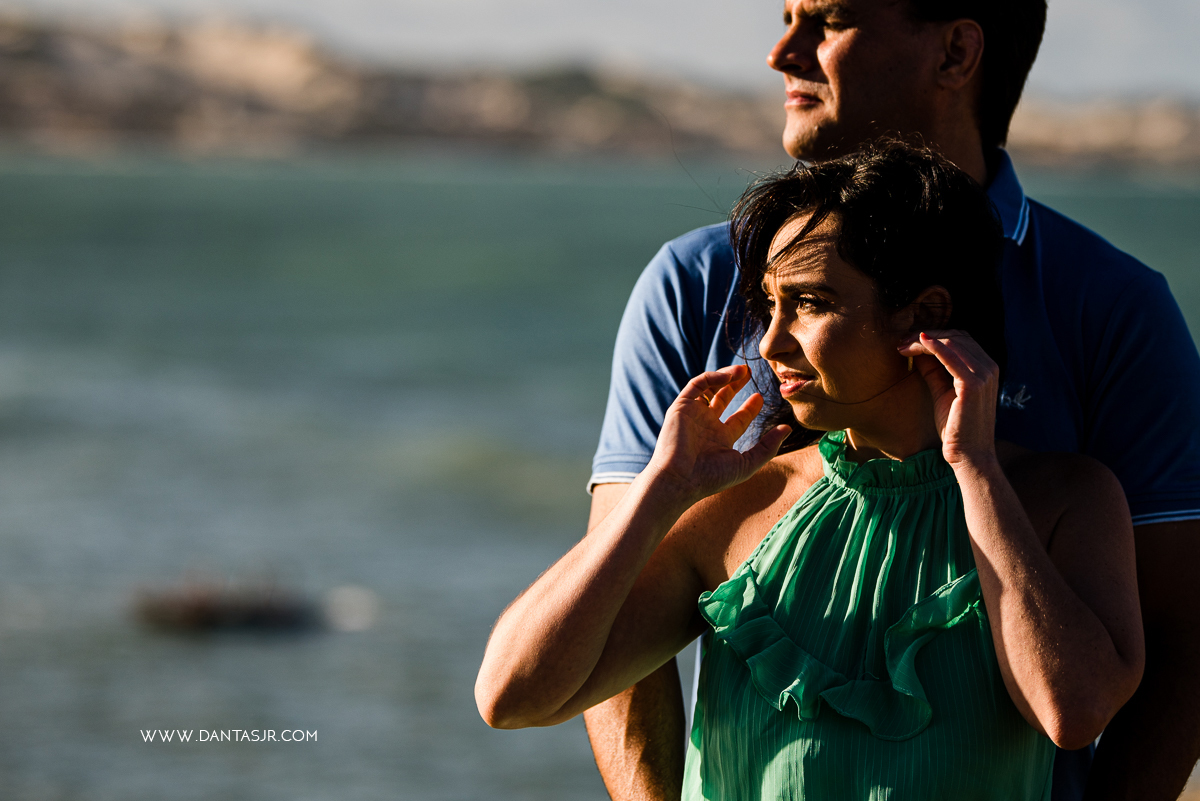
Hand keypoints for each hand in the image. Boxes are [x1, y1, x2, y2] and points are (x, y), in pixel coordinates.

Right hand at [646, 365, 790, 505]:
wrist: (680, 479)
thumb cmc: (711, 477)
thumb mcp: (747, 463)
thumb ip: (768, 447)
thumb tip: (787, 428)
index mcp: (720, 439)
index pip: (739, 418)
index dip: (751, 407)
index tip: (761, 397)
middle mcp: (706, 425)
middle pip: (722, 398)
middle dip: (736, 385)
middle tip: (749, 373)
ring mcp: (694, 415)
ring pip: (709, 388)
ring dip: (725, 377)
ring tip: (742, 370)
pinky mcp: (681, 407)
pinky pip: (697, 385)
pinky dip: (713, 377)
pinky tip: (729, 376)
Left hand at [898, 331, 998, 465]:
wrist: (970, 455)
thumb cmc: (956, 427)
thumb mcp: (942, 392)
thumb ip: (934, 371)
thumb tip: (918, 352)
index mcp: (985, 368)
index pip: (959, 340)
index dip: (933, 337)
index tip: (908, 342)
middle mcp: (989, 368)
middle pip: (955, 337)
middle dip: (926, 336)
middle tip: (901, 341)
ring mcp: (984, 375)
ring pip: (952, 343)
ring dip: (924, 341)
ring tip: (903, 345)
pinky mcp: (974, 385)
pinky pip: (952, 357)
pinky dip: (934, 346)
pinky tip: (919, 342)